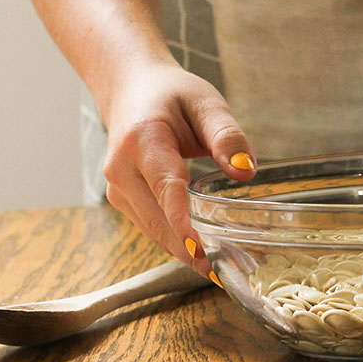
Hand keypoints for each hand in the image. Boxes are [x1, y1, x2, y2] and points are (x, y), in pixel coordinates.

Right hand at [100, 62, 255, 277]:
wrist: (131, 90)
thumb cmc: (171, 95)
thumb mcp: (206, 103)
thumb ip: (226, 136)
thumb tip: (245, 171)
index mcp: (141, 139)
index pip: (164, 185)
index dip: (182, 220)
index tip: (202, 248)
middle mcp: (121, 168)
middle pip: (158, 218)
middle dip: (192, 248)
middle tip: (232, 271)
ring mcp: (117, 188)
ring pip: (153, 230)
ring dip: (185, 252)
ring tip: (224, 271)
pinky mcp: (123, 200)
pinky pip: (151, 227)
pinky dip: (176, 243)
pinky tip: (204, 256)